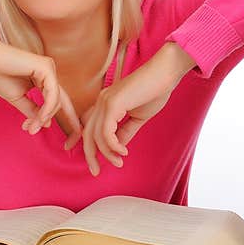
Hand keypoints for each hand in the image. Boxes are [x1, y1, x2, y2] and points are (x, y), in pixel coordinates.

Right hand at [0, 23, 81, 142]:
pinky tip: (40, 118)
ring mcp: (49, 69)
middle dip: (69, 123)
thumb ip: (33, 110)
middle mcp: (49, 73)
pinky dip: (47, 109)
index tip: (70, 141)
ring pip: (56, 100)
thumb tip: (47, 123)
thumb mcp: (19, 99)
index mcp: (44, 79)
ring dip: (44, 118)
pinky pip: (52, 94)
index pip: (59, 101)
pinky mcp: (46, 67)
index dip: (68, 119)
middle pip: (62, 102)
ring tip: (31, 128)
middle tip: (69, 145)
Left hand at [74, 43, 195, 175]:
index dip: (79, 141)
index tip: (78, 155)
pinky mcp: (112, 103)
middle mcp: (101, 101)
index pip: (88, 125)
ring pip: (97, 135)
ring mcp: (105, 101)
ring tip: (120, 161)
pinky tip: (123, 152)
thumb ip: (126, 131)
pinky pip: (106, 132)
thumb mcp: (138, 117)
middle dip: (90, 155)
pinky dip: (113, 146)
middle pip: (87, 133)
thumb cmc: (155, 91)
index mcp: (105, 103)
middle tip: (96, 171)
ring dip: (108, 153)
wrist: (165, 73)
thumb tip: (117, 147)